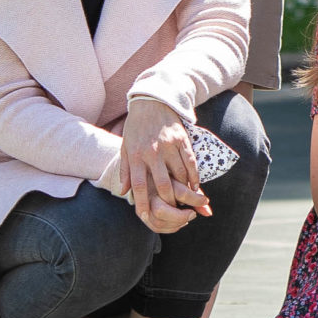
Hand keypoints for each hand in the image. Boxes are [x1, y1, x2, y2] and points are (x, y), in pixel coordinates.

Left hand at [119, 95, 208, 232]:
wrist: (151, 101)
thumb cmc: (136, 127)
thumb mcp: (125, 147)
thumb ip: (125, 170)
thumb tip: (122, 191)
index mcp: (136, 156)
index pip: (139, 186)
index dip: (142, 203)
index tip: (145, 217)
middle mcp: (152, 152)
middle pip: (163, 184)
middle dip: (168, 202)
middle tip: (172, 212)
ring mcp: (168, 146)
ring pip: (179, 175)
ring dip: (183, 190)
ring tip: (185, 201)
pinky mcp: (181, 139)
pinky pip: (190, 162)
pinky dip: (194, 176)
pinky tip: (195, 185)